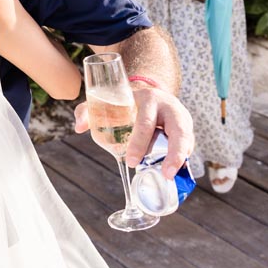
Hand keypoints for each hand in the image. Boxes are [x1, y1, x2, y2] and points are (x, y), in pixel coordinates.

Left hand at [75, 85, 194, 177]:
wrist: (149, 92)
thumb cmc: (125, 100)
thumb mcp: (106, 101)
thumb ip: (88, 110)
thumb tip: (78, 128)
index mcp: (148, 98)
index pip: (146, 122)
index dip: (139, 142)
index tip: (130, 161)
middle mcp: (169, 106)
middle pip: (177, 130)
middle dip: (173, 153)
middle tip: (165, 174)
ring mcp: (181, 117)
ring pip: (187, 137)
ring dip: (182, 157)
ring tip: (171, 175)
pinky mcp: (187, 127)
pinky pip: (189, 143)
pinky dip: (184, 157)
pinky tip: (174, 169)